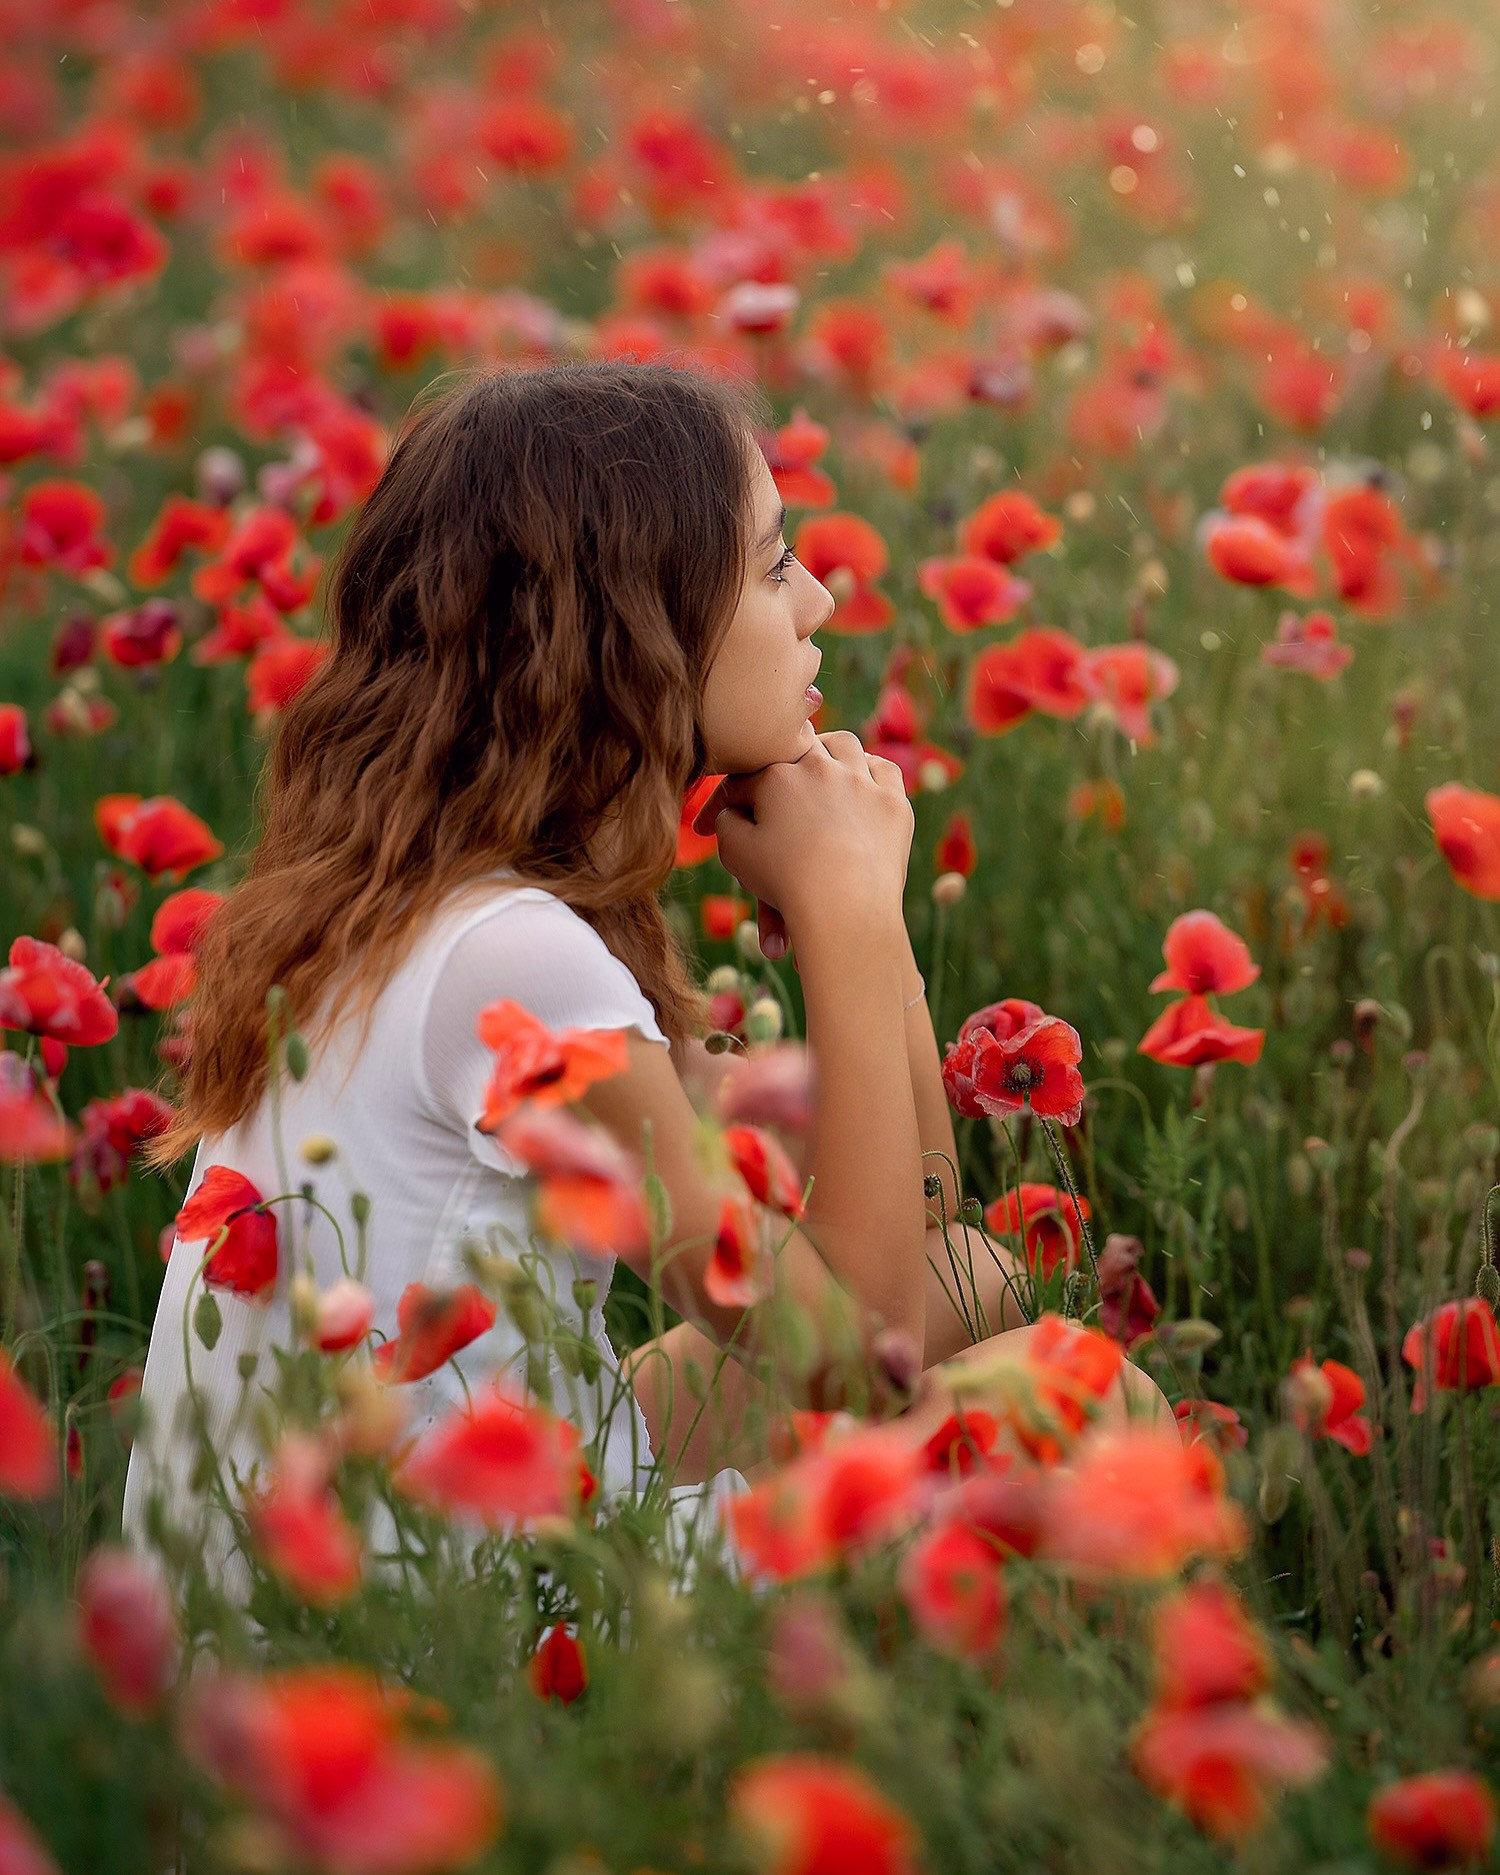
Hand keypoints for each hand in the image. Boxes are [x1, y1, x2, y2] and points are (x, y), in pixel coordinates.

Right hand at [691, 732, 912, 953]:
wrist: (845, 907)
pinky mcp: (893, 804)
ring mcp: (862, 781)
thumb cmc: (786, 882)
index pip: (744, 780)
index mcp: (777, 776)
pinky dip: (872, 774)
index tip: (707, 828)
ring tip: (822, 764)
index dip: (723, 803)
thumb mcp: (736, 853)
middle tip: (773, 773)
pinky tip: (864, 785)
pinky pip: (885, 772)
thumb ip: (726, 822)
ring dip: (830, 752)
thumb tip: (731, 811)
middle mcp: (821, 767)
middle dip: (779, 760)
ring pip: (844, 746)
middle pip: (795, 746)